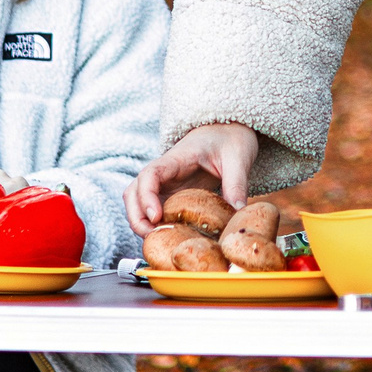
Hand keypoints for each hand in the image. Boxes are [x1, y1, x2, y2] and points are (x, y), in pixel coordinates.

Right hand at [126, 122, 258, 234]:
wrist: (227, 130)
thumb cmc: (229, 138)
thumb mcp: (238, 158)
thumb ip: (236, 183)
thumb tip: (238, 211)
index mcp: (177, 158)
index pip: (150, 174)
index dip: (146, 196)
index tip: (156, 216)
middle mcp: (164, 171)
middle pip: (133, 192)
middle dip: (136, 216)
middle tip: (153, 236)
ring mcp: (165, 183)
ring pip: (137, 201)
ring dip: (139, 221)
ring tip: (158, 240)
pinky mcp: (171, 193)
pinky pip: (152, 208)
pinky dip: (152, 223)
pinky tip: (167, 236)